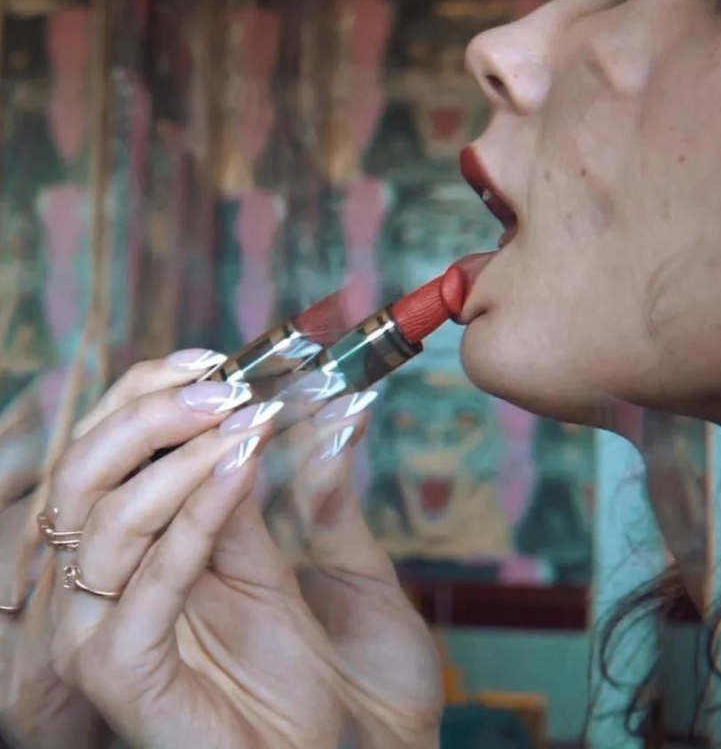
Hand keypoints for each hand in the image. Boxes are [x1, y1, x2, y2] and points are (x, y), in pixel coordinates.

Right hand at [47, 355, 442, 748]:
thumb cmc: (320, 667)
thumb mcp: (289, 566)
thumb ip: (268, 499)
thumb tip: (271, 416)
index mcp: (142, 553)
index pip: (111, 454)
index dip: (148, 397)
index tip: (212, 360)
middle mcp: (113, 585)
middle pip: (86, 476)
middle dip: (151, 417)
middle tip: (223, 386)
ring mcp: (109, 630)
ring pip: (107, 522)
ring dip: (179, 458)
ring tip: (242, 421)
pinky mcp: (125, 674)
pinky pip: (147, 586)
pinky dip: (192, 519)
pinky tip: (241, 471)